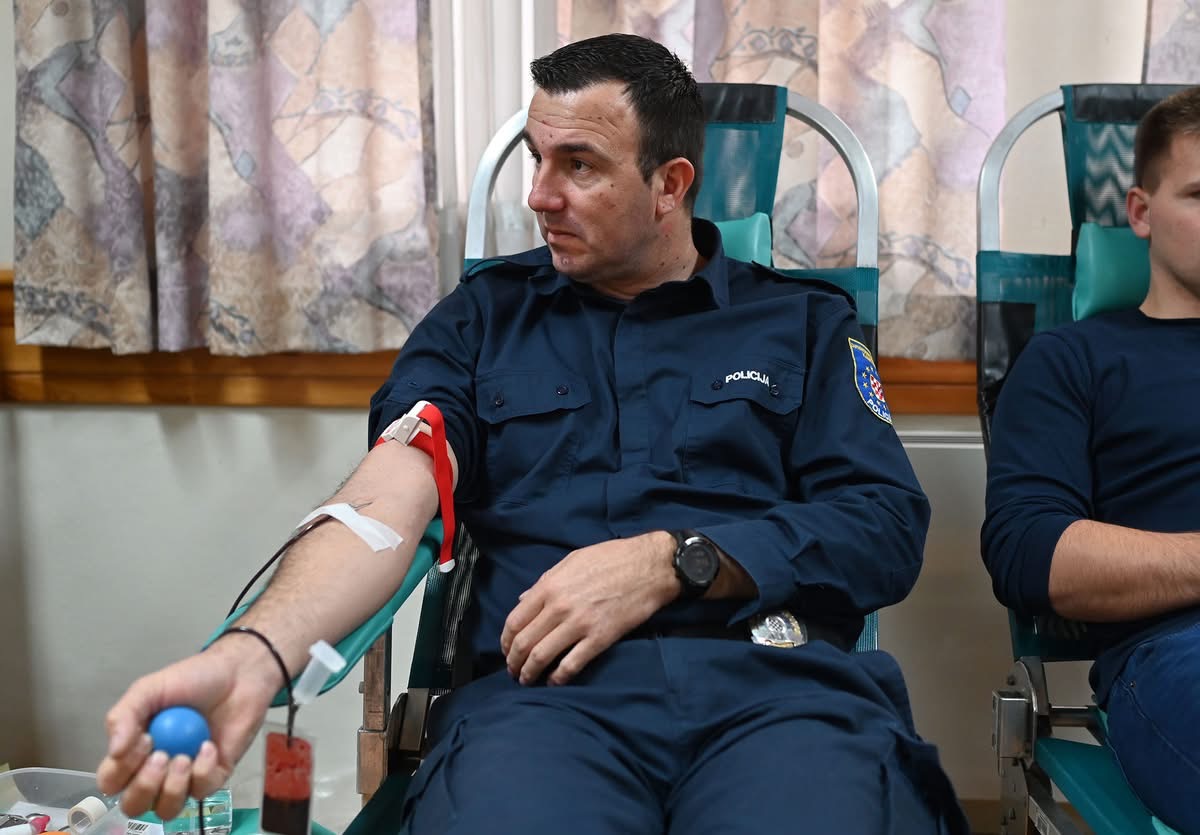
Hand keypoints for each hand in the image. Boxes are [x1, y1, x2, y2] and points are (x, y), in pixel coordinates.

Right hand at [97, 635, 280, 819]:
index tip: (144, 740)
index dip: (120, 771)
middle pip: (134, 804)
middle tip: (161, 756)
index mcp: (134, 750)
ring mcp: (185, 776)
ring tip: (184, 758)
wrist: (237, 672)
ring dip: (172, 788)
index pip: (111, 780)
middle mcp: (156, 769)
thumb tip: (114, 750)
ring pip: (167, 809)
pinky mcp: (214, 775)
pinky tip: (208, 747)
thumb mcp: (149, 689)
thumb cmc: (191, 679)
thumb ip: (124, 715)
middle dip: (144, 787)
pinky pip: (201, 791)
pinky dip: (203, 770)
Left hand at [500, 532, 678, 685]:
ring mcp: (579, 624)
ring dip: (530, 673)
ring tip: (527, 680)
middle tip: (513, 670)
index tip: (506, 649)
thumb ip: (545, 581)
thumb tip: (523, 599)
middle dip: (514, 661)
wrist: (649, 566)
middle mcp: (559, 607)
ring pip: (542, 656)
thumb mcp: (571, 561)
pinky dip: (558, 678)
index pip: (515, 620)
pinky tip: (554, 682)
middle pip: (524, 642)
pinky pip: (571, 664)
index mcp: (549, 586)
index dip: (505, 640)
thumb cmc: (611, 558)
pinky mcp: (600, 638)